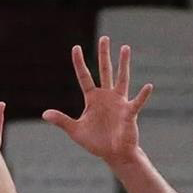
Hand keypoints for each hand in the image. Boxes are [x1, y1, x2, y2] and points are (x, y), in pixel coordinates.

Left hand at [42, 36, 152, 164]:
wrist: (113, 154)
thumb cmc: (95, 142)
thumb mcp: (75, 130)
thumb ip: (61, 120)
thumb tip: (44, 114)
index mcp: (92, 98)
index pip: (84, 76)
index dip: (79, 63)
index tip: (76, 47)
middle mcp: (106, 96)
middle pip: (105, 71)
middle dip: (104, 55)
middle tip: (104, 38)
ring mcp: (119, 102)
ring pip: (122, 79)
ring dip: (124, 64)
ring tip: (125, 48)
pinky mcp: (129, 113)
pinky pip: (137, 102)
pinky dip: (143, 95)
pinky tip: (148, 86)